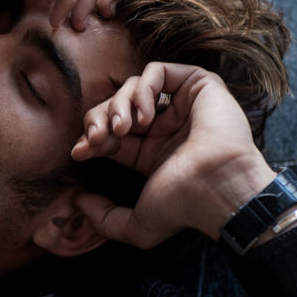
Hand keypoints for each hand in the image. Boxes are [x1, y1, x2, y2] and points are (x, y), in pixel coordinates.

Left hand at [71, 62, 276, 247]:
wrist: (218, 190)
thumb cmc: (184, 207)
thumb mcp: (136, 226)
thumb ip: (104, 220)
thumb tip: (78, 201)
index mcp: (150, 153)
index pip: (108, 134)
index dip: (89, 139)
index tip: (80, 152)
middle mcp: (165, 127)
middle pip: (115, 107)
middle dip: (99, 119)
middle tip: (97, 137)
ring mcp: (181, 106)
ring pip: (133, 87)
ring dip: (118, 104)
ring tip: (123, 128)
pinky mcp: (197, 86)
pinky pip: (157, 70)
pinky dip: (142, 88)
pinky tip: (145, 115)